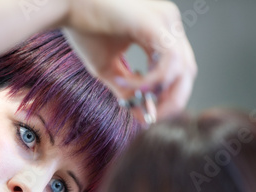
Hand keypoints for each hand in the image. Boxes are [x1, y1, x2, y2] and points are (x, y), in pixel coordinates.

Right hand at [63, 0, 196, 118]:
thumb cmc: (85, 31)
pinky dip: (152, 81)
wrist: (67, 5)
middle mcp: (169, 24)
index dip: (168, 96)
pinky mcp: (156, 24)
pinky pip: (168, 62)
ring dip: (159, 93)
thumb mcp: (109, 70)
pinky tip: (128, 85)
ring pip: (182, 69)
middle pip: (188, 71)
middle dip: (171, 100)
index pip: (178, 70)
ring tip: (132, 99)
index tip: (149, 114)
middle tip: (151, 117)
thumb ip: (128, 91)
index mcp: (161, 32)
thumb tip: (141, 117)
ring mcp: (166, 22)